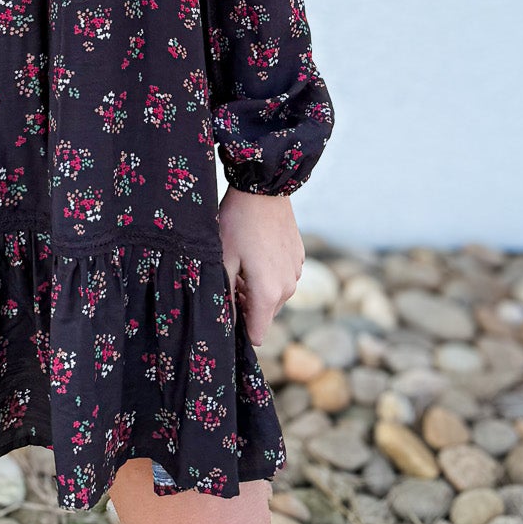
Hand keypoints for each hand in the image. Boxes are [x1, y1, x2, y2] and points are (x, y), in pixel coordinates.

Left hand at [218, 185, 304, 346]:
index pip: (257, 334)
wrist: (263, 188)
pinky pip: (282, 278)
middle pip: (264, 315)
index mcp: (268, 294)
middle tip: (230, 278)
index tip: (226, 311)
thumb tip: (226, 325)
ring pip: (273, 296)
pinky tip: (256, 252)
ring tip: (242, 263)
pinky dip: (269, 274)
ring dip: (257, 289)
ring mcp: (296, 273)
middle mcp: (288, 288)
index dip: (239, 329)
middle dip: (246, 306)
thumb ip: (225, 297)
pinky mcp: (299, 258)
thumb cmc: (237, 224)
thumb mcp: (223, 260)